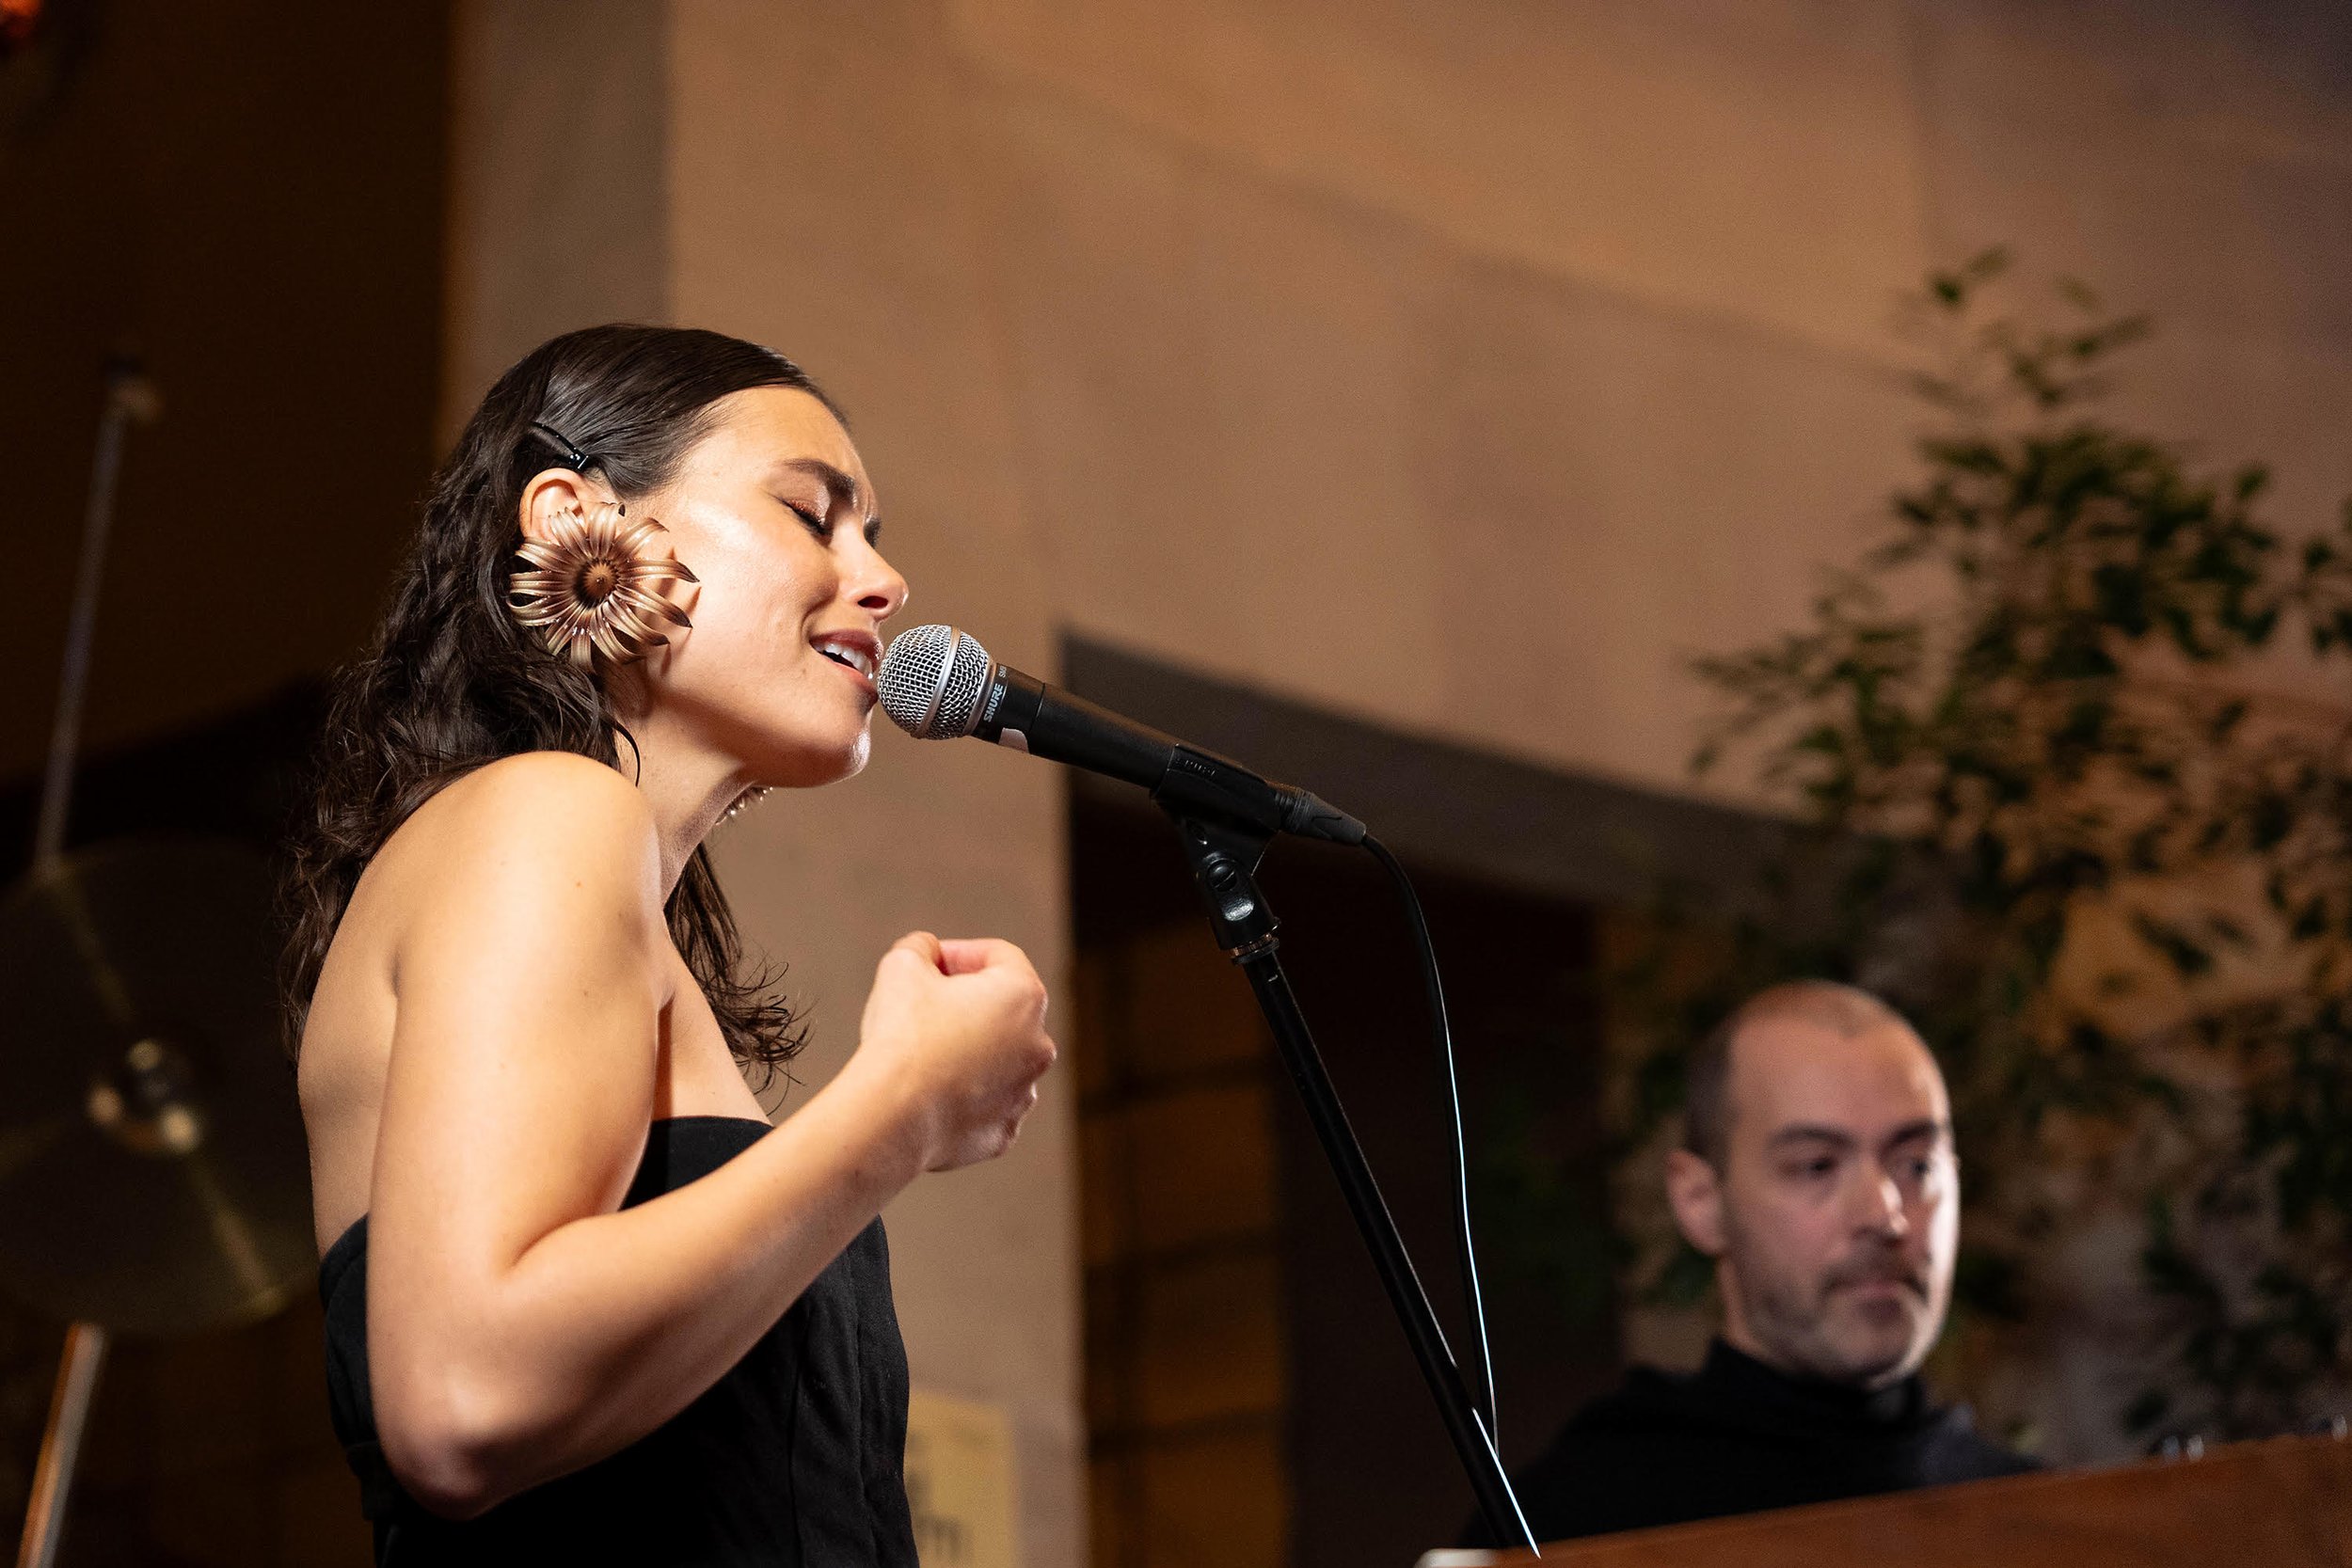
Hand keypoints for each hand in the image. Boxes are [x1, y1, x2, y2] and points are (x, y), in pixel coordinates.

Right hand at [851, 932, 1055, 1171]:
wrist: (892, 1115)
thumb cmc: (902, 1035)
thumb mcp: (902, 964)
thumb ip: (921, 947)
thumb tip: (926, 952)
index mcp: (1024, 996)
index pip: (1000, 957)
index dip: (961, 953)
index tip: (930, 964)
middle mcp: (1038, 1045)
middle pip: (1004, 1010)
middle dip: (967, 1002)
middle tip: (924, 1005)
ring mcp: (1024, 1094)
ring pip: (998, 1061)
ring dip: (968, 1051)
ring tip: (922, 1054)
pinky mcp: (1003, 1133)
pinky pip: (985, 1104)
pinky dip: (963, 1096)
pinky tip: (927, 1093)